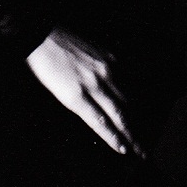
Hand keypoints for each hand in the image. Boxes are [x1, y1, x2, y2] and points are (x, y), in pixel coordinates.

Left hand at [26, 27, 145, 156]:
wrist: (44, 36)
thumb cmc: (47, 68)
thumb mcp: (60, 94)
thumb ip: (84, 108)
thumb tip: (103, 121)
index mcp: (77, 95)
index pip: (102, 124)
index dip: (115, 139)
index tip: (125, 151)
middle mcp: (94, 83)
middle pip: (120, 115)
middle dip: (132, 135)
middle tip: (142, 150)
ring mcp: (104, 68)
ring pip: (127, 99)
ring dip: (135, 118)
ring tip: (141, 132)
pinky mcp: (110, 56)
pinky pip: (126, 80)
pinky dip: (131, 95)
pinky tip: (135, 105)